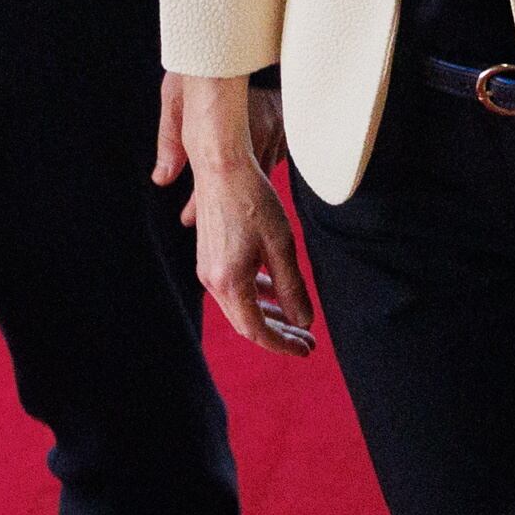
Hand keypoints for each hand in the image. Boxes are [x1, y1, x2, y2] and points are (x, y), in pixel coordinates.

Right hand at [168, 72, 314, 357]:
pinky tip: (274, 287)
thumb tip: (302, 321)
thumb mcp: (283, 247)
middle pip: (246, 322)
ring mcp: (207, 267)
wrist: (221, 165)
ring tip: (296, 318)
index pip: (257, 331)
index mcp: (230, 282)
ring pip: (239, 304)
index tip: (308, 349)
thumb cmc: (254, 202)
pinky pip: (233, 286)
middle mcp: (211, 280)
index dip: (283, 345)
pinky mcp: (208, 254)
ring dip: (268, 314)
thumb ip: (292, 289)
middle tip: (307, 340)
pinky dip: (256, 294)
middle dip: (278, 333)